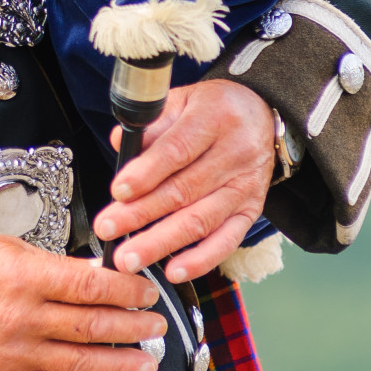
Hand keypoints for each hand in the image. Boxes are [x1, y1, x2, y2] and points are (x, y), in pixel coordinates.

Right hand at [0, 230, 166, 370]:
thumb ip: (54, 266)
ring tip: (146, 360)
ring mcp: (13, 352)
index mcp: (25, 277)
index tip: (145, 292)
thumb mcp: (10, 246)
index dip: (127, 291)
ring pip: (79, 362)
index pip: (92, 286)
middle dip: (132, 326)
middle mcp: (21, 318)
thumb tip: (95, 278)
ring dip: (119, 363)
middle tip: (155, 325)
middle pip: (92, 325)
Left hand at [93, 79, 274, 283]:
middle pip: (184, 190)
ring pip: (200, 221)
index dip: (146, 173)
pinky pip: (226, 241)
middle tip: (109, 229)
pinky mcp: (251, 211)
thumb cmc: (213, 109)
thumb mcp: (183, 99)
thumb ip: (152, 122)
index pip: (177, 150)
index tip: (118, 192)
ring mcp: (245, 187)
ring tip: (129, 258)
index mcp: (215, 118)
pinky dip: (200, 260)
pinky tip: (173, 271)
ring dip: (161, 243)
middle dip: (142, 214)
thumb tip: (118, 141)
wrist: (262, 116)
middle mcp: (235, 154)